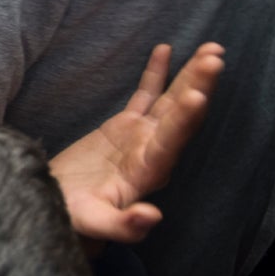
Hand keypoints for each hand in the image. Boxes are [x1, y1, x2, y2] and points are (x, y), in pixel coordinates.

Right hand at [50, 43, 222, 245]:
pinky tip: (166, 50)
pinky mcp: (125, 126)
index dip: (184, 120)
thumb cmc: (73, 218)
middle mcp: (153, 151)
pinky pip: (146, 95)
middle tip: (215, 58)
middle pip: (182, 116)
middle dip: (199, 86)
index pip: (170, 142)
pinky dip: (157, 73)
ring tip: (212, 49)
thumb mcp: (92, 224)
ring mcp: (142, 136)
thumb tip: (153, 217)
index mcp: (147, 173)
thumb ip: (122, 226)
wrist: (59, 207)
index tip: (197, 95)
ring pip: (171, 101)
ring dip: (190, 75)